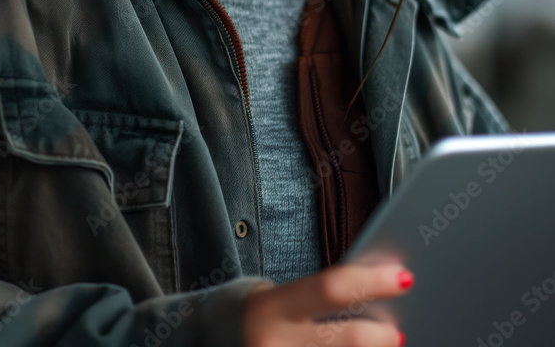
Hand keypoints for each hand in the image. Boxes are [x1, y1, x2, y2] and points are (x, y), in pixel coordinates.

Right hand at [241, 262, 412, 345]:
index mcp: (270, 308)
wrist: (212, 341)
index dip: (372, 282)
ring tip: (379, 344)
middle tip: (396, 331)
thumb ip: (320, 298)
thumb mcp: (280, 297)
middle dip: (381, 337)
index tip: (404, 277)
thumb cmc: (257, 315)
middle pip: (348, 341)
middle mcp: (273, 344)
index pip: (330, 288)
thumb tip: (374, 297)